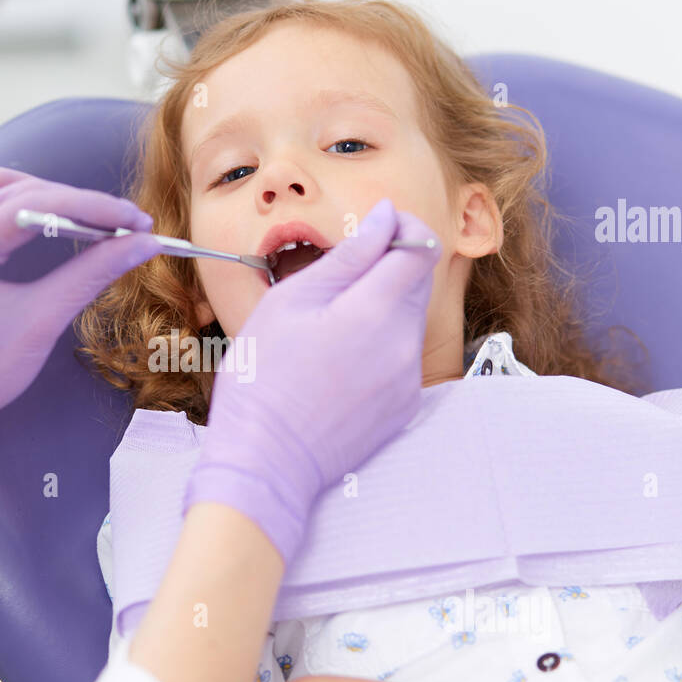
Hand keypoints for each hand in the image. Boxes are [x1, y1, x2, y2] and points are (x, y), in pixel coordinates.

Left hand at [0, 167, 161, 481]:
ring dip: (58, 199)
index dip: (90, 207)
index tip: (136, 221)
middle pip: (22, 192)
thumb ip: (91, 275)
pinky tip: (67, 218)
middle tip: (131, 224)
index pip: (31, 207)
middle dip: (82, 204)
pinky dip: (36, 205)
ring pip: (9, 189)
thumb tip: (143, 245)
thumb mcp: (42, 322)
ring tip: (103, 220)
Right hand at [184, 198, 441, 561]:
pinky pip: (400, 357)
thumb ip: (348, 256)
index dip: (400, 225)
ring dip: (379, 307)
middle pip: (417, 281)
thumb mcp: (291, 302)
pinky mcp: (402, 407)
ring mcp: (408, 380)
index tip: (372, 226)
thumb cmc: (264, 381)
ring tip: (326, 326)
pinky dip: (377, 346)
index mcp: (378, 311)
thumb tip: (383, 218)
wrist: (266, 463)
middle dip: (387, 266)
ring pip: (408, 319)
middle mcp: (406, 345)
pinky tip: (334, 362)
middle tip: (337, 277)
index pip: (418, 245)